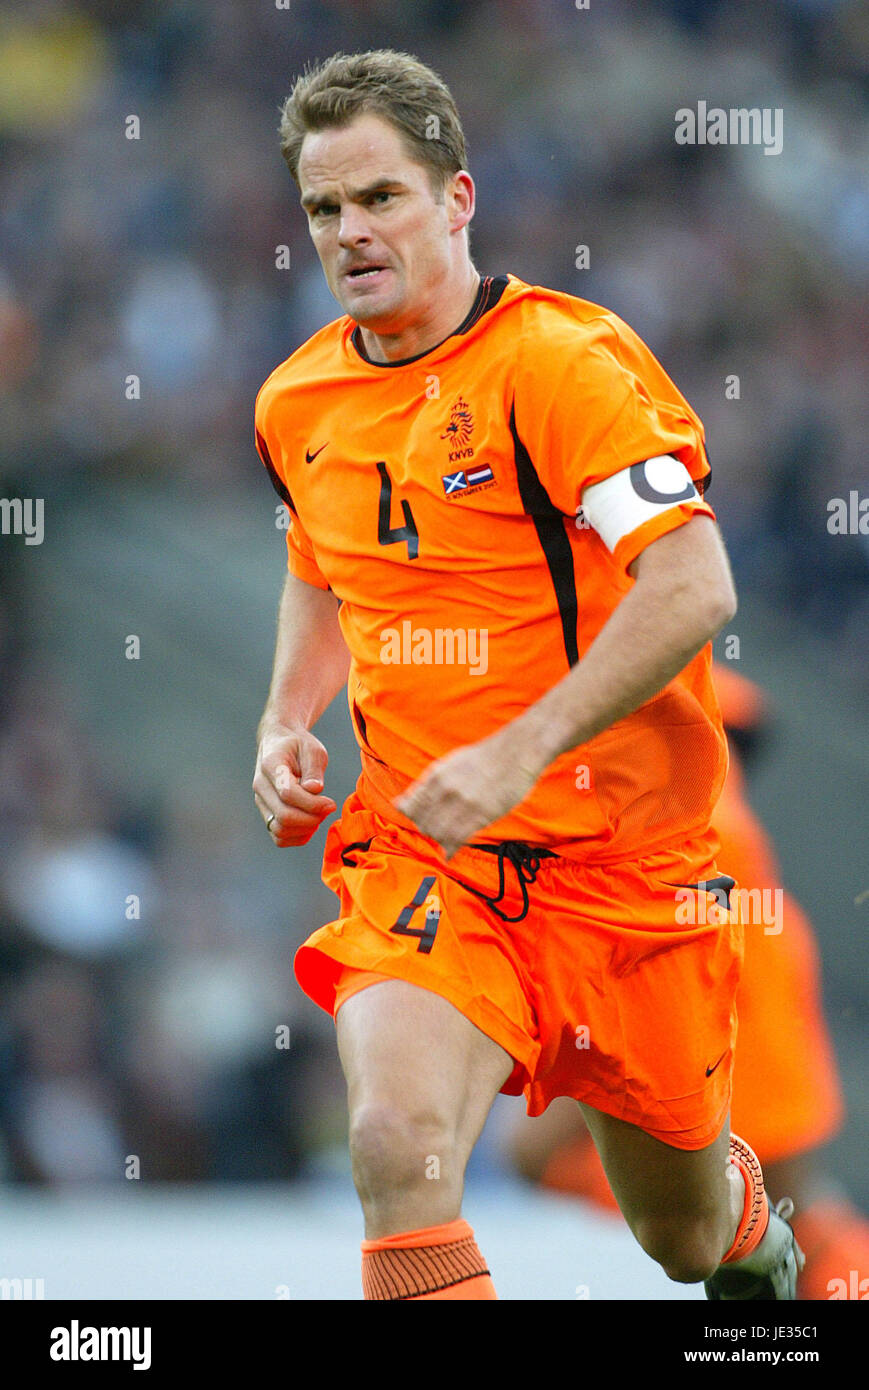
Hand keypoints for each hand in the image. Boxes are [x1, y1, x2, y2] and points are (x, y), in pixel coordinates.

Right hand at [252, 722, 336, 845]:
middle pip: (283, 816)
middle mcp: (261, 786)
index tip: (331, 803)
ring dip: (305, 829)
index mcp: (271, 765)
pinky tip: (311, 824)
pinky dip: (298, 837)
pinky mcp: (267, 813)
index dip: (313, 803)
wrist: (279, 743)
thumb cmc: (299, 745)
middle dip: (312, 818)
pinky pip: (279, 837)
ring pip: (279, 830)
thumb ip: (314, 769)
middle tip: (328, 809)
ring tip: (319, 815)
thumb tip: (314, 790)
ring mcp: (261, 802)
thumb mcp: (312, 749)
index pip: (288, 793)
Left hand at [394, 729, 543, 857]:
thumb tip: (403, 802)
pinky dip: (450, 849)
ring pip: (438, 833)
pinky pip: (457, 839)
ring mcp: (463, 803)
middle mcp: (446, 789)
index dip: (413, 818)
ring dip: (439, 840)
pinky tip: (449, 853)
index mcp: (436, 775)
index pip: (411, 806)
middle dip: (427, 830)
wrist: (516, 752)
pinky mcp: (480, 815)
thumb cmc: (485, 758)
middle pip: (423, 822)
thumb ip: (428, 784)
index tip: (419, 821)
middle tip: (436, 831)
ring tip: (445, 840)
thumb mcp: (450, 764)